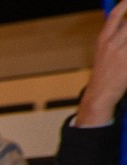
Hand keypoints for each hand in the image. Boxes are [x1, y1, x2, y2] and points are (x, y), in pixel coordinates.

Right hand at [79, 1, 126, 126]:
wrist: (100, 95)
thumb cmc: (103, 73)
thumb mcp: (102, 51)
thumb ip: (114, 36)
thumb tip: (124, 23)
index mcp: (103, 40)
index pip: (115, 16)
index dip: (124, 5)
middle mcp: (111, 45)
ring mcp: (122, 55)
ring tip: (126, 49)